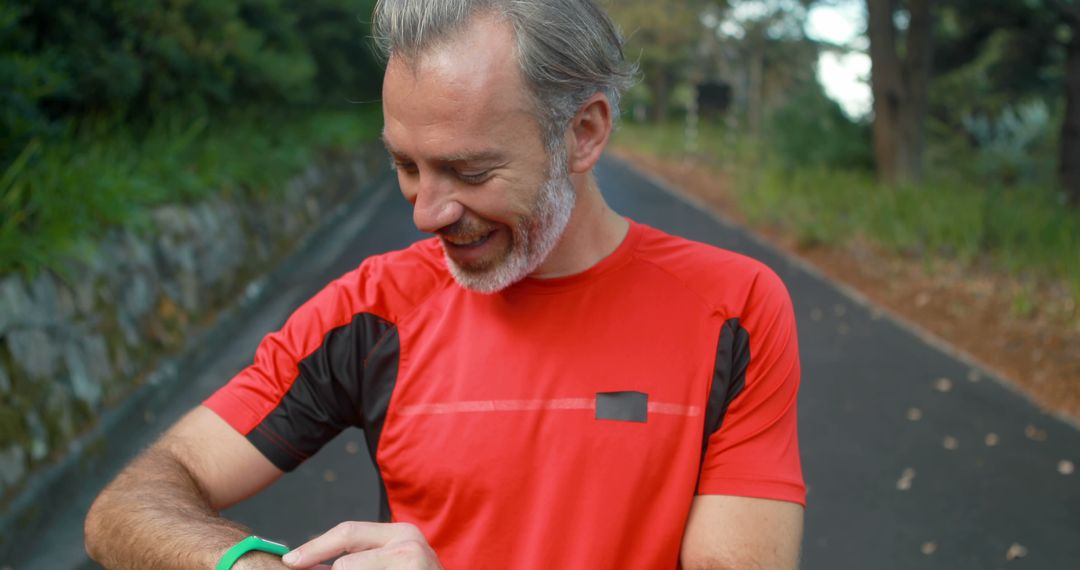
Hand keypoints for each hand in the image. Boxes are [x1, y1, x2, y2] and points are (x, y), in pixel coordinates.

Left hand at [281, 522, 442, 568]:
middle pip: (345, 564)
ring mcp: (412, 563)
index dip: (315, 547)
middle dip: (325, 569)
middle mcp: (408, 543)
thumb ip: (356, 560)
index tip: (290, 561)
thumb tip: (307, 563)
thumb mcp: (391, 563)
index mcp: (401, 532)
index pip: (348, 532)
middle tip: (299, 569)